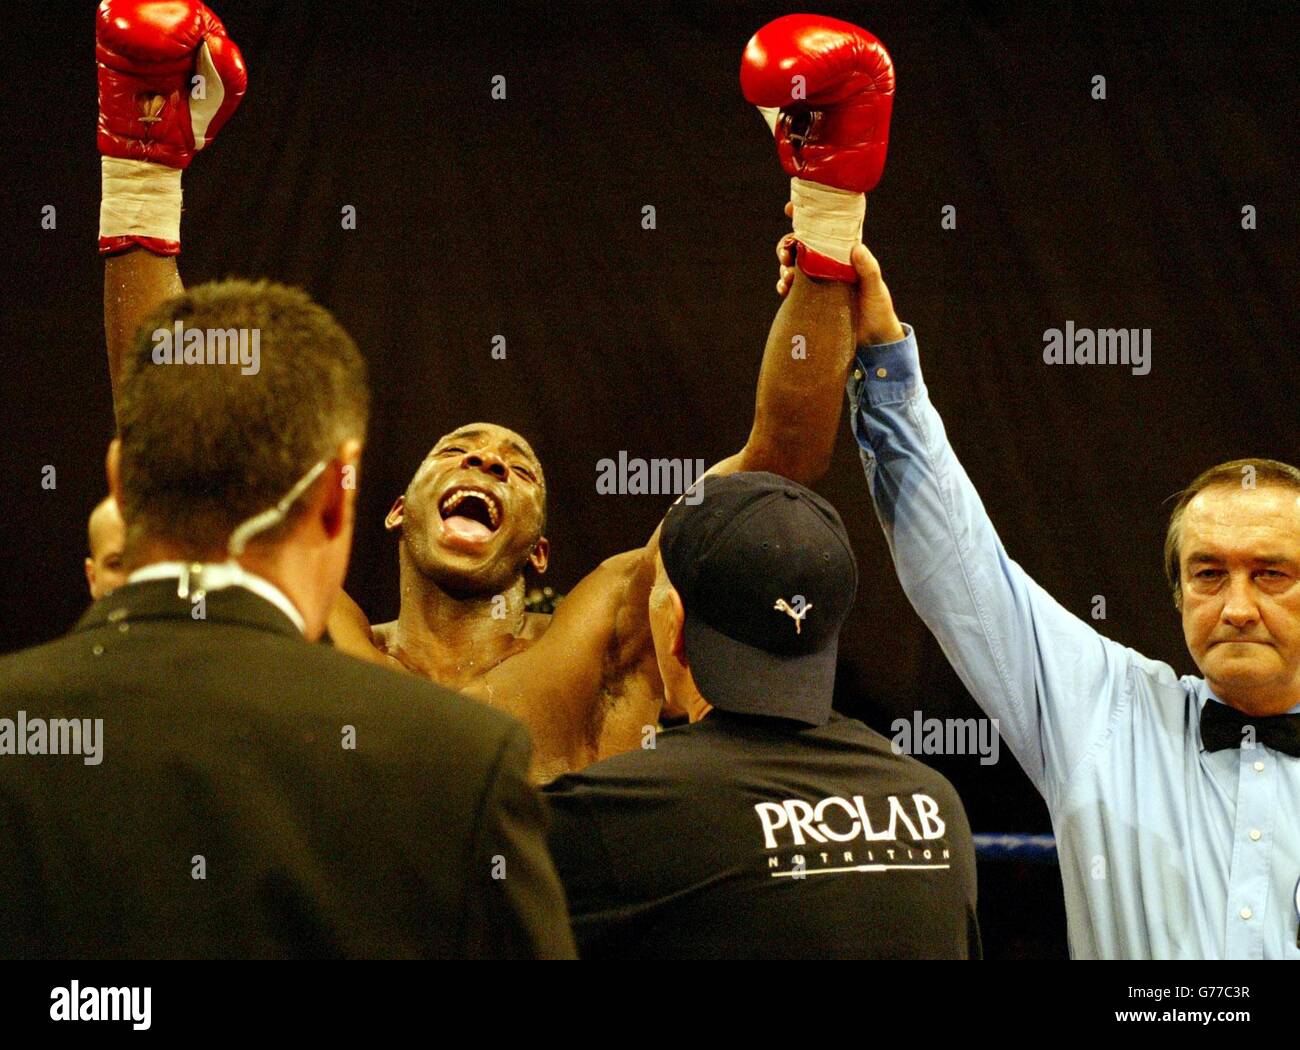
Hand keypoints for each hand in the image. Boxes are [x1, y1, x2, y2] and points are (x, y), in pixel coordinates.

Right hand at [775, 203, 904, 345]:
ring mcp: (818, 281)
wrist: (874, 339)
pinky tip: (784, 289)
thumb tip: (857, 248)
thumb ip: (868, 268)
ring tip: (786, 276)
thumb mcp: (874, 287)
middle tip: (785, 255)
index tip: (791, 209)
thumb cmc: (878, 308)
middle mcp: (827, 264)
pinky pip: (792, 288)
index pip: (822, 230)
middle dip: (786, 245)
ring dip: (783, 267)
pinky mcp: (811, 299)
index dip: (805, 217)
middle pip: (800, 246)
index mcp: (842, 254)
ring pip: (792, 266)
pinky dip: (784, 286)